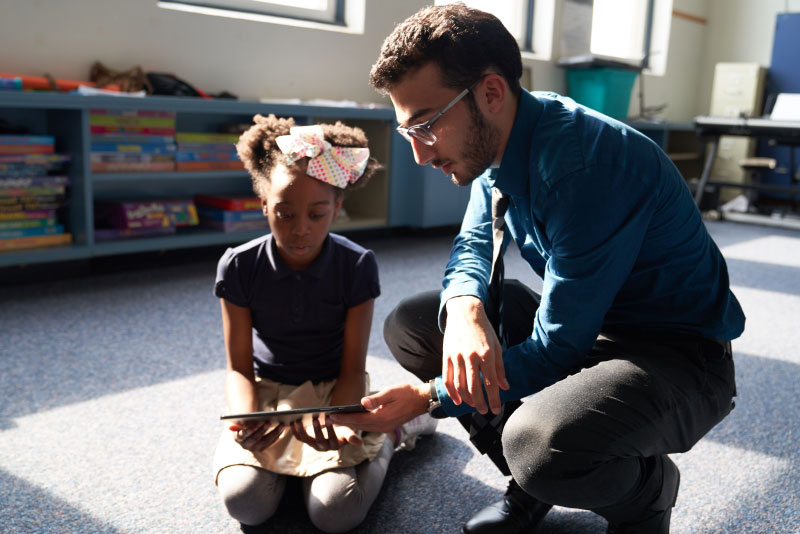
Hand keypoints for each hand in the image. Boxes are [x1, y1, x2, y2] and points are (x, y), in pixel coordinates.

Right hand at [229, 421, 284, 451]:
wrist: (247, 429)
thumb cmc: (244, 423)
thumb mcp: (240, 422)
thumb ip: (238, 424)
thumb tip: (234, 426)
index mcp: (238, 438)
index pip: (242, 436)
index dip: (246, 433)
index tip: (251, 429)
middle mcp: (246, 445)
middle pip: (255, 438)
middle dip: (262, 430)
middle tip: (269, 422)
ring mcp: (254, 448)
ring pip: (265, 441)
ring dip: (274, 432)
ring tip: (281, 424)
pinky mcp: (262, 448)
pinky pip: (270, 442)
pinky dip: (276, 435)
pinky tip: (282, 428)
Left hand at [291, 414, 362, 450]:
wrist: (334, 431)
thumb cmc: (342, 430)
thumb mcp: (348, 432)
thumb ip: (352, 437)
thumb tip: (360, 443)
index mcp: (335, 445)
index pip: (333, 438)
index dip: (331, 430)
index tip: (330, 419)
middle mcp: (323, 447)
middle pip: (319, 440)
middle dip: (317, 429)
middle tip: (315, 417)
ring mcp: (314, 445)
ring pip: (306, 439)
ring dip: (301, 430)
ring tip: (298, 420)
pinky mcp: (306, 441)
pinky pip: (299, 437)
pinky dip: (295, 430)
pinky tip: (292, 421)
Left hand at [330, 383, 428, 433]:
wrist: (422, 400)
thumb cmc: (407, 393)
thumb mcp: (391, 392)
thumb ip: (377, 399)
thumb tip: (363, 402)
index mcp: (382, 418)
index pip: (358, 419)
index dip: (344, 417)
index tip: (330, 416)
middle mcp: (383, 426)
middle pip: (359, 425)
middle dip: (343, 422)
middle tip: (327, 419)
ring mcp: (385, 428)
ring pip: (363, 427)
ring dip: (350, 424)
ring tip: (336, 420)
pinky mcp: (387, 426)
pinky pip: (369, 427)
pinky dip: (359, 424)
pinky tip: (352, 420)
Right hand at [443, 296, 508, 413]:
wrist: (465, 313)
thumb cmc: (484, 330)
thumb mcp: (497, 347)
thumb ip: (500, 368)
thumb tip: (504, 387)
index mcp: (486, 354)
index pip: (490, 383)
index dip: (494, 399)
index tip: (496, 410)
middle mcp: (471, 357)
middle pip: (474, 388)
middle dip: (480, 403)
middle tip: (484, 411)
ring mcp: (457, 357)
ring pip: (460, 386)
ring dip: (467, 399)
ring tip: (473, 405)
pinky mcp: (447, 356)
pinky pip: (447, 379)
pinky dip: (452, 392)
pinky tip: (458, 400)